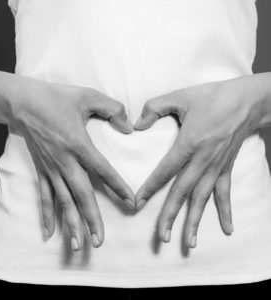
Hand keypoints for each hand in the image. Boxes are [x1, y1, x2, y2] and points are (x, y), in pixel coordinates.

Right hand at [8, 76, 134, 250]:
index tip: (131, 203)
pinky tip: (49, 233)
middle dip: (91, 219)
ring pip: (63, 201)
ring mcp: (51, 168)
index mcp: (78, 144)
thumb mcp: (87, 96)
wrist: (22, 102)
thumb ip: (112, 109)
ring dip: (70, 224)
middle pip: (81, 195)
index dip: (118, 187)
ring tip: (77, 245)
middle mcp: (65, 161)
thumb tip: (129, 128)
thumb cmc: (55, 97)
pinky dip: (47, 215)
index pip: (103, 170)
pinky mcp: (41, 170)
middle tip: (99, 241)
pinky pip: (44, 196)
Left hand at [134, 75, 262, 247]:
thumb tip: (137, 124)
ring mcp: (216, 167)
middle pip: (183, 192)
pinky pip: (225, 193)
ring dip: (195, 221)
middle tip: (161, 237)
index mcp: (189, 143)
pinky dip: (225, 211)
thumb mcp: (181, 96)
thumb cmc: (213, 97)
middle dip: (171, 215)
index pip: (164, 171)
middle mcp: (202, 160)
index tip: (137, 204)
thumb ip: (155, 107)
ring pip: (203, 198)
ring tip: (189, 243)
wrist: (247, 100)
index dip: (150, 188)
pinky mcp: (226, 167)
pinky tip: (227, 229)